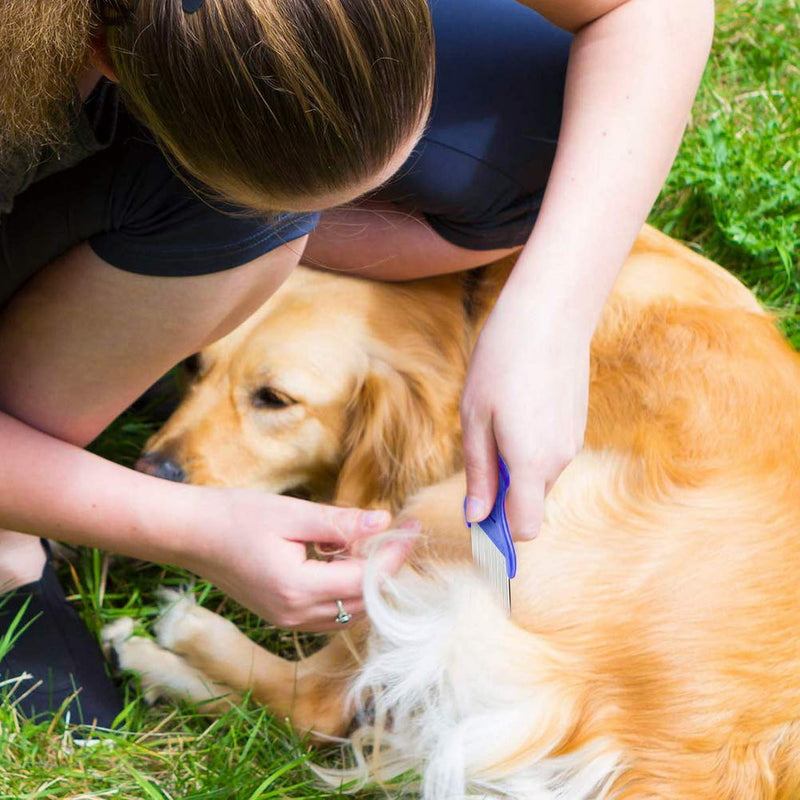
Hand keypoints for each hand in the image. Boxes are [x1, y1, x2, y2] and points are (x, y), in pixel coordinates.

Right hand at [180, 489, 416, 630]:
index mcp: (298, 588)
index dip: (394, 554)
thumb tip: (384, 522)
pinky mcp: (282, 616)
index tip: (413, 528)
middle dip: (387, 570)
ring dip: (368, 583)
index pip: (366, 579)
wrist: (190, 534)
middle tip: (401, 535)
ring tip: (374, 545)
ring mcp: (287, 620)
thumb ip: (341, 522)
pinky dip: (347, 590)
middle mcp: (295, 614)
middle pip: (363, 603)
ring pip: (348, 612)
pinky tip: (345, 559)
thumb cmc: (235, 516)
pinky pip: (330, 612)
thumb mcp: (293, 512)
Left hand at [461, 288, 589, 540]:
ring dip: (516, 468)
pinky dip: (530, 449)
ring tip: (497, 421)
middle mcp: (559, 460)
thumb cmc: (502, 363)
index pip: (524, 528)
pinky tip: (517, 409)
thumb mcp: (475, 419)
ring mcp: (572, 443)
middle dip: (502, 494)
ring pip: (539, 479)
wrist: (549, 314)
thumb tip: (476, 516)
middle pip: (529, 503)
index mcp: (531, 463)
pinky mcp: (577, 426)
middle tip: (478, 452)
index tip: (477, 518)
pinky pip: (550, 455)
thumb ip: (479, 473)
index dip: (499, 532)